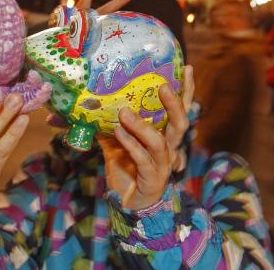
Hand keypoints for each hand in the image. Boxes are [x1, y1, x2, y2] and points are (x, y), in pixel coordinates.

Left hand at [99, 66, 194, 209]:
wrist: (126, 204)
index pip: (180, 111)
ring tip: (124, 112)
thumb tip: (87, 105)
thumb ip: (106, 125)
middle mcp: (169, 148)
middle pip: (180, 124)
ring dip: (142, 126)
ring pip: (159, 142)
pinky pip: (143, 160)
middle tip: (163, 86)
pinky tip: (118, 133)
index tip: (186, 68)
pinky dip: (131, 145)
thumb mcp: (114, 143)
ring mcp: (163, 165)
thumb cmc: (126, 170)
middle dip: (174, 104)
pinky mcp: (152, 179)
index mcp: (164, 136)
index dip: (186, 91)